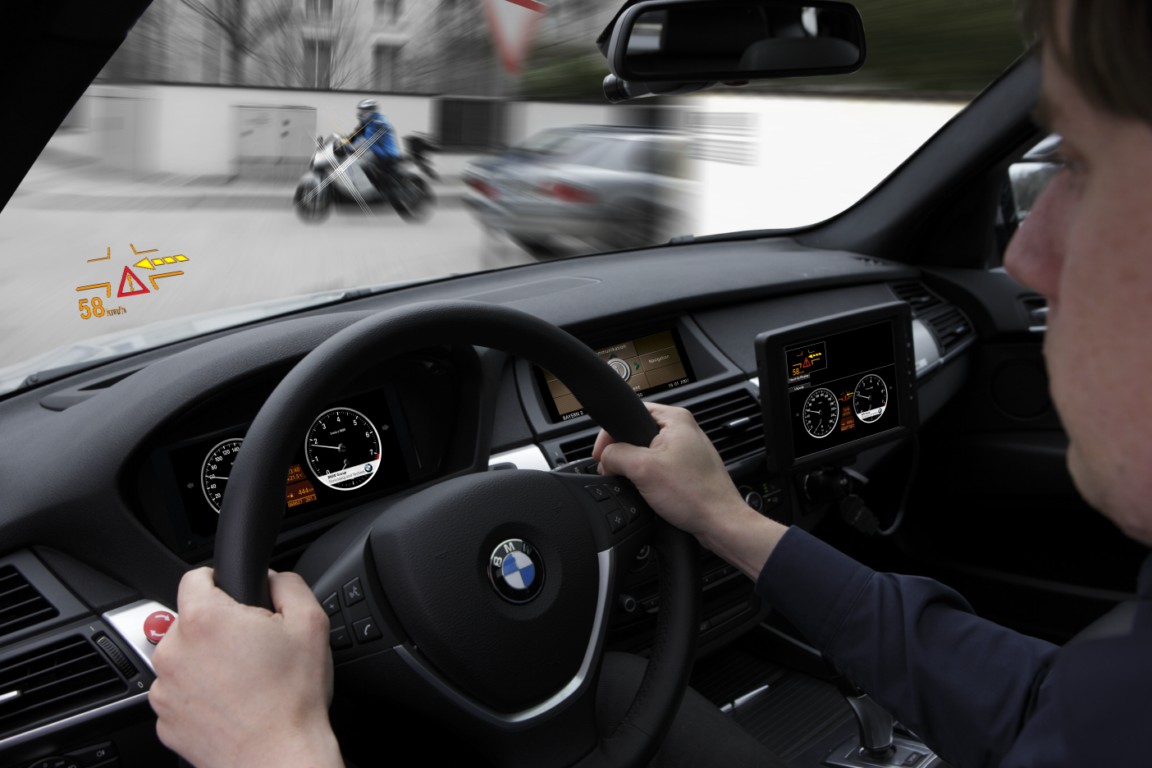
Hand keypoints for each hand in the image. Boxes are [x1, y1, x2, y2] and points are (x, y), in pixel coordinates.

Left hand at [149, 568, 342, 767]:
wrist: (277, 759)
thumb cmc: (292, 698)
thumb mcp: (311, 622)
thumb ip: (287, 583)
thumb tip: (270, 577)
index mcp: (204, 619)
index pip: (195, 577)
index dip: (220, 581)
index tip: (236, 599)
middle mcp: (174, 651)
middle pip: (190, 620)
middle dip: (218, 627)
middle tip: (253, 648)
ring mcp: (165, 689)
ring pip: (183, 658)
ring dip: (206, 661)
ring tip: (244, 680)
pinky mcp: (165, 720)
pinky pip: (180, 693)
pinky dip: (200, 694)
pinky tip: (231, 703)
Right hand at [594, 403, 786, 578]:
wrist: (720, 523)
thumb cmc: (695, 495)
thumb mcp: (643, 470)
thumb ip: (616, 455)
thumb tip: (605, 459)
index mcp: (674, 418)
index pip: (628, 413)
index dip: (609, 436)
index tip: (602, 457)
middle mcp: (683, 429)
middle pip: (635, 434)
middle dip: (622, 455)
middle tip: (617, 474)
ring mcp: (686, 449)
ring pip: (645, 453)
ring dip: (635, 469)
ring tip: (637, 485)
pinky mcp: (687, 468)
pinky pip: (657, 467)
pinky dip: (648, 478)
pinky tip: (650, 491)